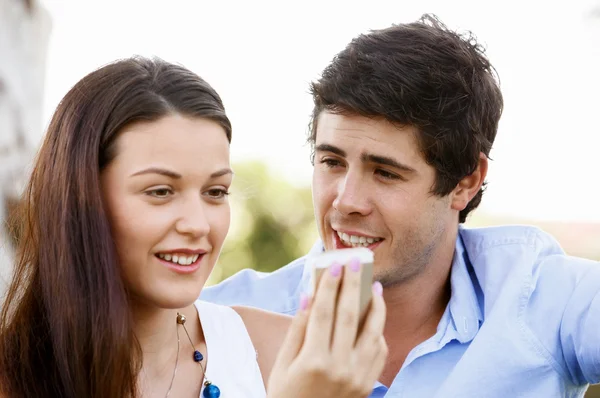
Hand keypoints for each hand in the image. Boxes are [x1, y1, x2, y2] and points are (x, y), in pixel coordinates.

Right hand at [267, 258, 386, 397]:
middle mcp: (339, 368)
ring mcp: (357, 378)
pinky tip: (374, 319)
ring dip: (375, 307)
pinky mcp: (367, 386)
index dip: (329, 286)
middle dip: (353, 286)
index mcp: (313, 361)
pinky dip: (379, 333)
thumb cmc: (286, 395)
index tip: (334, 265)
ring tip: (375, 287)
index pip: (324, 313)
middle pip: (349, 317)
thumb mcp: (283, 365)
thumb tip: (309, 297)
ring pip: (372, 333)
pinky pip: (379, 354)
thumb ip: (298, 330)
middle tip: (357, 263)